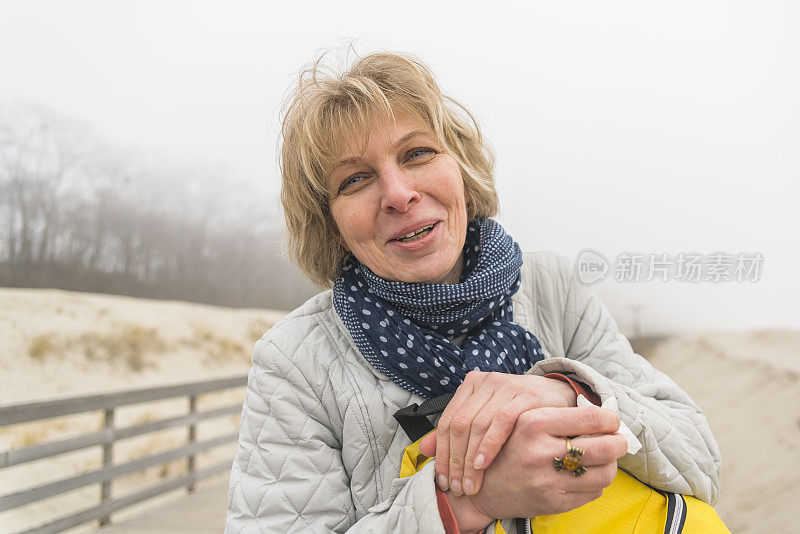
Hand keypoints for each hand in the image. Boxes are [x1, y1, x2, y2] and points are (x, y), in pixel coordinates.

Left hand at [419, 371, 576, 496]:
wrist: (558, 398)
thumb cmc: (519, 412)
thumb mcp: (485, 419)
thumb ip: (455, 433)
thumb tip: (423, 450)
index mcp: (471, 384)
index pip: (447, 421)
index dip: (442, 453)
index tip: (442, 479)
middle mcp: (486, 382)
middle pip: (460, 424)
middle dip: (455, 460)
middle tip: (456, 487)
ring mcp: (506, 385)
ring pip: (478, 425)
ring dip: (471, 459)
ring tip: (469, 484)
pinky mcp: (526, 394)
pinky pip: (502, 421)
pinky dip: (490, 445)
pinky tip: (483, 464)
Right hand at [445, 406, 626, 527]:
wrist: (478, 486)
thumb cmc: (507, 447)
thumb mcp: (523, 422)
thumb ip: (558, 415)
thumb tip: (603, 411)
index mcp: (533, 423)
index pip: (593, 418)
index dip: (611, 419)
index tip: (611, 420)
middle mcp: (540, 452)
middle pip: (606, 447)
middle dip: (619, 443)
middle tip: (618, 440)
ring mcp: (547, 480)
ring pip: (605, 473)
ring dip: (610, 465)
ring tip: (603, 459)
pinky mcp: (552, 502)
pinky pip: (593, 493)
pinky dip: (595, 484)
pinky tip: (583, 476)